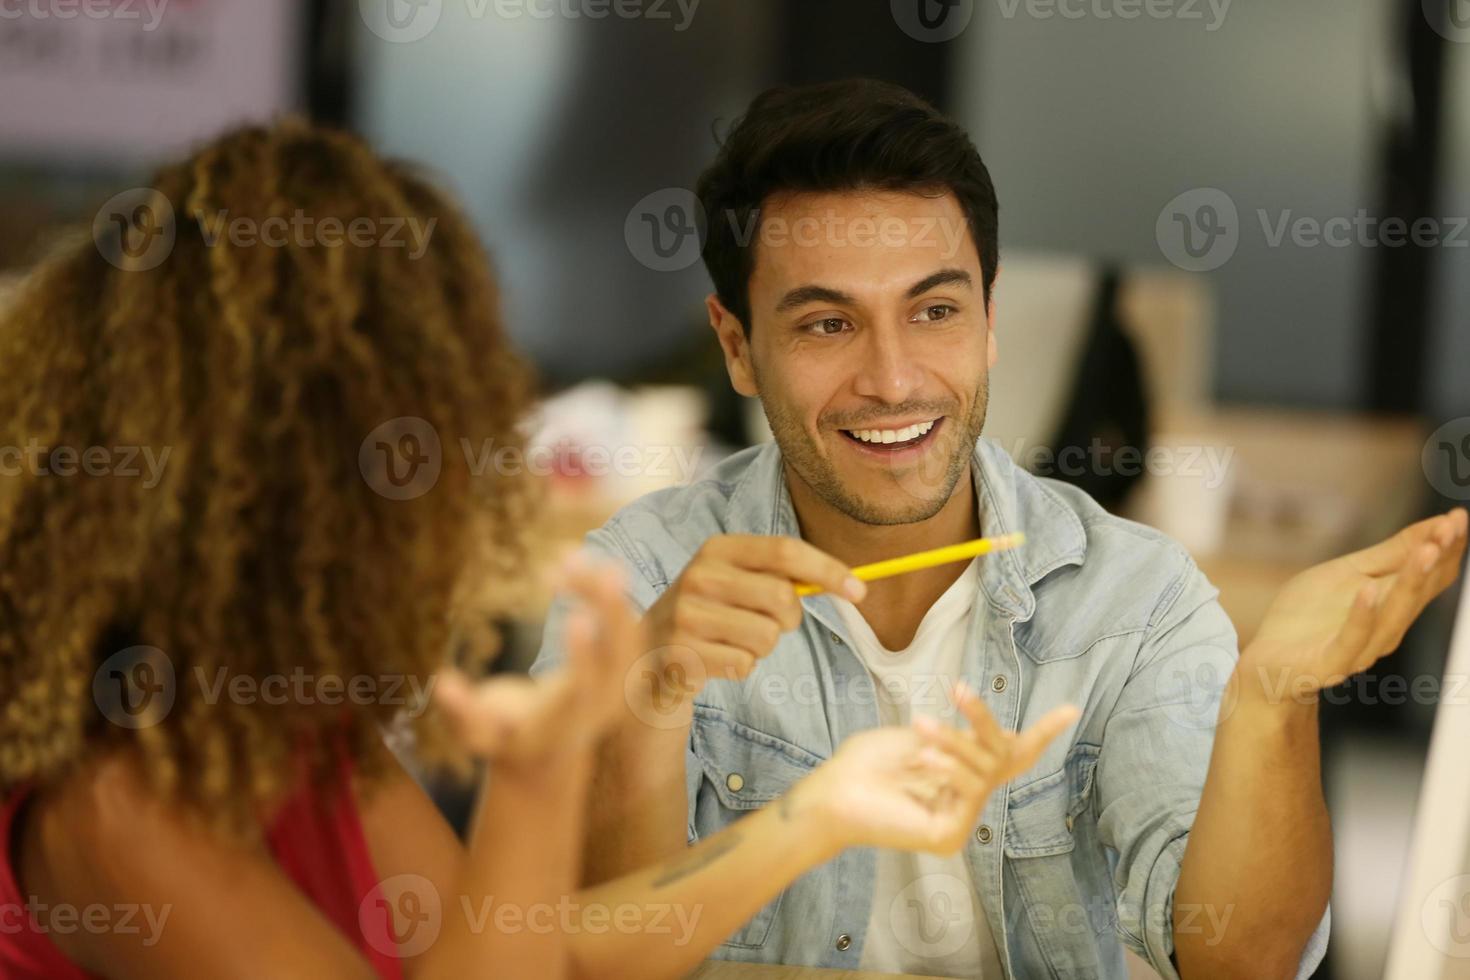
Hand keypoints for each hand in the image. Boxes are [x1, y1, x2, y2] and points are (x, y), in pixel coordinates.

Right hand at [433, 557, 643, 772]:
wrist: (549, 750)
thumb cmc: (506, 739)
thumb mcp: (477, 736)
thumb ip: (462, 713)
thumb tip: (443, 684)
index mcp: (569, 717)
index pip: (584, 685)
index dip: (583, 653)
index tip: (577, 616)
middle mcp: (604, 698)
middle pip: (618, 652)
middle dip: (605, 606)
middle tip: (578, 564)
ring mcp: (620, 679)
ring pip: (626, 629)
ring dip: (603, 589)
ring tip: (566, 554)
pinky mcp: (623, 659)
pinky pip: (625, 618)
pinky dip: (607, 589)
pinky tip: (578, 559)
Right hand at [639, 535, 864, 703]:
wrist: (648, 654)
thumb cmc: (711, 614)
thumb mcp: (736, 581)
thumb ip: (782, 575)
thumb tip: (852, 583)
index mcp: (717, 548)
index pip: (785, 550)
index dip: (828, 569)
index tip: (860, 591)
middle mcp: (698, 574)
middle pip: (782, 597)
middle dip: (789, 619)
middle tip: (769, 623)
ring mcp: (686, 614)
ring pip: (766, 637)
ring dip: (761, 647)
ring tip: (733, 641)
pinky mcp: (682, 653)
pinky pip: (743, 664)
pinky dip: (739, 666)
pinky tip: (715, 659)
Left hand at [793, 686, 1079, 855]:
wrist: (834, 790)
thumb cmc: (867, 761)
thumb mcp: (921, 735)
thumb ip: (962, 736)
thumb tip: (1005, 735)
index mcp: (960, 773)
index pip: (1010, 755)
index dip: (1041, 733)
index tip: (1072, 708)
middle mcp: (965, 798)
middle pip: (1001, 755)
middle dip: (983, 720)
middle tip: (959, 690)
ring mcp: (960, 820)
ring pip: (984, 769)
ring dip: (955, 742)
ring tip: (922, 729)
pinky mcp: (950, 836)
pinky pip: (969, 791)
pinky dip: (950, 769)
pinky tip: (924, 761)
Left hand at [1239, 508, 1466, 700]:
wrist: (1268, 663)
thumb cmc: (1309, 617)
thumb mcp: (1348, 574)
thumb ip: (1389, 555)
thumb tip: (1436, 525)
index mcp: (1394, 606)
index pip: (1431, 576)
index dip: (1447, 547)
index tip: (1459, 515)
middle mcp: (1387, 628)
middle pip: (1418, 593)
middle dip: (1437, 558)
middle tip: (1452, 526)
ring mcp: (1360, 648)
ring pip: (1393, 615)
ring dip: (1411, 581)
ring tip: (1427, 550)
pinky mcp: (1330, 663)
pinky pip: (1351, 640)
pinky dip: (1362, 616)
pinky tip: (1370, 590)